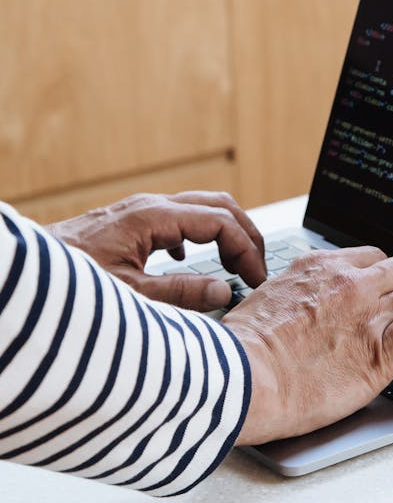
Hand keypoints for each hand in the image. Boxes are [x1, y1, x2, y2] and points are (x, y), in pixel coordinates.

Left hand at [48, 192, 265, 310]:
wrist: (25, 277)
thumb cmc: (68, 286)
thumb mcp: (130, 297)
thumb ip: (181, 295)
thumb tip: (224, 292)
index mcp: (153, 218)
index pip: (221, 223)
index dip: (246, 250)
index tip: (256, 280)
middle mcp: (150, 207)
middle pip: (219, 205)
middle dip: (246, 235)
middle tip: (258, 269)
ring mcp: (141, 212)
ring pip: (200, 208)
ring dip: (226, 234)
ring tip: (236, 267)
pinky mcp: (132, 223)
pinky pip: (179, 219)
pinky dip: (199, 236)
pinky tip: (193, 262)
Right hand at [226, 246, 392, 444]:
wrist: (242, 378)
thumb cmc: (244, 348)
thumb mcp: (270, 297)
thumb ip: (298, 293)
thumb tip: (305, 305)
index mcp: (322, 267)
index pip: (375, 258)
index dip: (385, 278)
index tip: (384, 296)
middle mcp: (351, 284)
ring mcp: (368, 315)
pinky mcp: (379, 352)